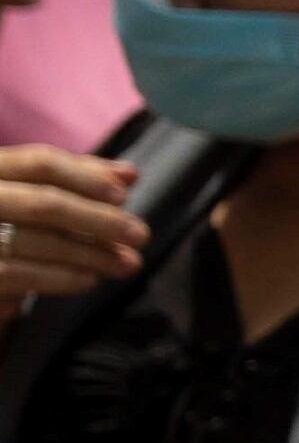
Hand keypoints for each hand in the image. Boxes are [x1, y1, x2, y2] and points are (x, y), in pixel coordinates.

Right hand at [0, 145, 141, 298]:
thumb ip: (74, 178)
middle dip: (99, 221)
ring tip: (126, 264)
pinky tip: (88, 280)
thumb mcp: (30, 189)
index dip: (86, 178)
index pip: (39, 162)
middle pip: (43, 204)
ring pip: (35, 242)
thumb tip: (128, 174)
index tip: (124, 196)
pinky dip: (59, 278)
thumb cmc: (6, 219)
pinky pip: (16, 275)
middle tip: (141, 235)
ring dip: (90, 255)